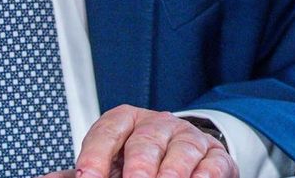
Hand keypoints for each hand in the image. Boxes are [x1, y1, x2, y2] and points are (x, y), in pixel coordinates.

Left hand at [58, 105, 236, 177]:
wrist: (186, 157)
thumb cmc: (137, 161)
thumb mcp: (106, 163)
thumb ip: (78, 173)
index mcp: (125, 122)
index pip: (108, 130)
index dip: (96, 154)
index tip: (85, 176)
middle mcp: (157, 125)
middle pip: (146, 139)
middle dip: (139, 164)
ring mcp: (188, 139)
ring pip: (181, 150)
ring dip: (172, 172)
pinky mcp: (215, 156)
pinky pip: (212, 162)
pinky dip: (204, 175)